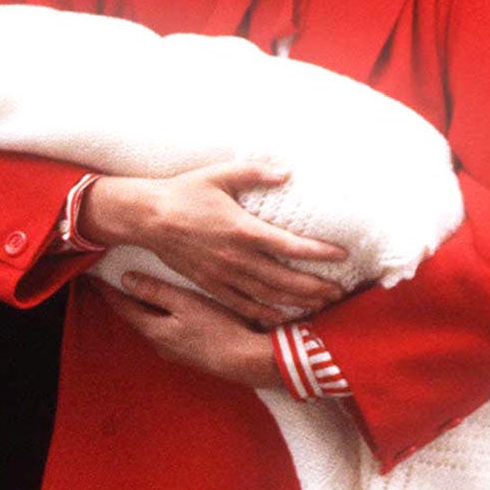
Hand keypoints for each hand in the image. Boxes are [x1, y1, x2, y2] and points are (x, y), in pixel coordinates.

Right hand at [79, 165, 347, 326]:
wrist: (147, 218)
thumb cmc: (185, 192)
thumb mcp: (222, 174)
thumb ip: (257, 173)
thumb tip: (287, 172)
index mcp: (244, 230)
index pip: (292, 245)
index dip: (320, 252)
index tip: (342, 255)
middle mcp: (237, 258)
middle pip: (286, 279)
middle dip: (316, 287)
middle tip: (341, 291)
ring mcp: (223, 275)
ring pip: (268, 296)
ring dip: (296, 302)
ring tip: (321, 305)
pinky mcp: (210, 284)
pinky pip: (242, 304)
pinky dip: (265, 313)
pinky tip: (282, 316)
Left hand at [99, 269, 282, 387]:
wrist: (248, 360)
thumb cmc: (219, 327)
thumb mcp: (185, 303)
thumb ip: (156, 292)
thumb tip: (125, 280)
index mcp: (154, 331)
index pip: (123, 307)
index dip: (107, 292)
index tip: (92, 279)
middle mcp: (159, 345)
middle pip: (136, 318)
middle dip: (125, 301)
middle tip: (112, 283)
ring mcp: (175, 352)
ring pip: (153, 325)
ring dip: (145, 309)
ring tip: (139, 293)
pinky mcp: (191, 354)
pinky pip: (169, 332)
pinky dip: (163, 318)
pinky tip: (171, 311)